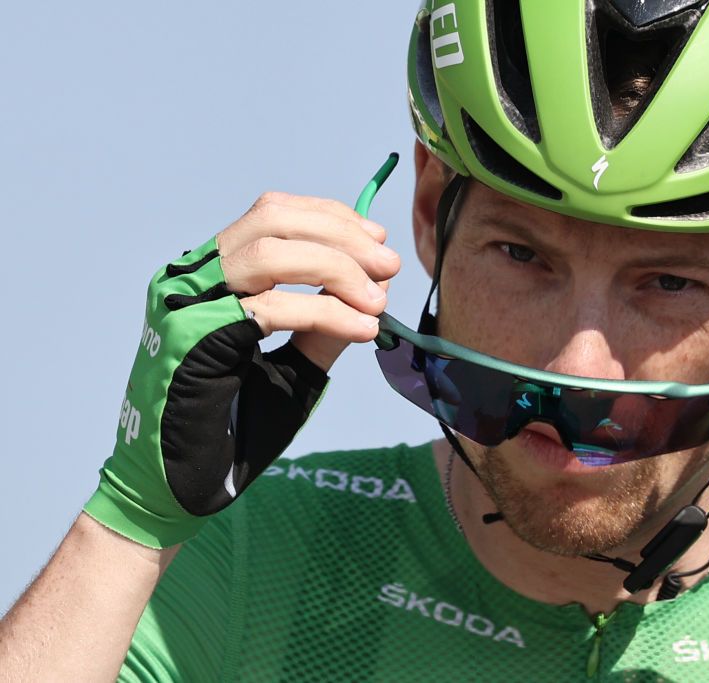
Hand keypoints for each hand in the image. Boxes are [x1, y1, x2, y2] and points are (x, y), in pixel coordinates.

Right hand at [83, 192, 399, 547]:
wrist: (180, 487)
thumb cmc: (233, 430)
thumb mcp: (293, 367)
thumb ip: (326, 327)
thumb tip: (374, 291)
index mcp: (213, 275)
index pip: (274, 214)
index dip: (332, 218)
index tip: (378, 242)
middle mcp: (193, 278)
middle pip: (273, 219)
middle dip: (342, 236)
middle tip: (389, 265)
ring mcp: (186, 304)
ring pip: (269, 251)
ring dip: (336, 267)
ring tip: (378, 299)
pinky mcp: (191, 338)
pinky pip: (269, 309)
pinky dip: (325, 312)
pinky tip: (362, 329)